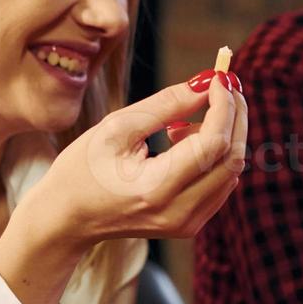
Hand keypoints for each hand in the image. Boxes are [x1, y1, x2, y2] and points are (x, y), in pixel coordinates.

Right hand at [44, 69, 247, 246]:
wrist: (68, 218)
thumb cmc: (84, 168)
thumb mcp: (117, 127)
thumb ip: (166, 105)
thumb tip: (207, 84)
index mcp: (156, 188)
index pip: (213, 143)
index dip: (224, 106)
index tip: (220, 78)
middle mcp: (178, 212)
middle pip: (232, 158)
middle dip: (235, 117)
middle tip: (224, 86)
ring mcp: (187, 223)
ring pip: (231, 171)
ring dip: (221, 136)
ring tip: (177, 126)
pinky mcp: (190, 225)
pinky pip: (220, 183)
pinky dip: (212, 156)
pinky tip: (181, 145)